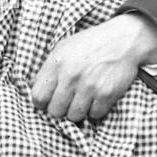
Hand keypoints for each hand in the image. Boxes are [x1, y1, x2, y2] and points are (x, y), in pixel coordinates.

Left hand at [31, 13, 156, 122]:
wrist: (123, 40)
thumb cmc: (91, 43)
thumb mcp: (63, 48)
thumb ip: (47, 68)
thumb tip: (32, 86)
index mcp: (57, 64)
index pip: (38, 97)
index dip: (42, 102)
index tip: (49, 100)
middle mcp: (71, 76)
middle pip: (55, 111)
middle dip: (60, 108)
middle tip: (68, 101)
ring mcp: (89, 87)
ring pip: (74, 116)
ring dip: (78, 111)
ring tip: (83, 99)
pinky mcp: (106, 95)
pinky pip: (94, 115)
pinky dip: (95, 110)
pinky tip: (97, 97)